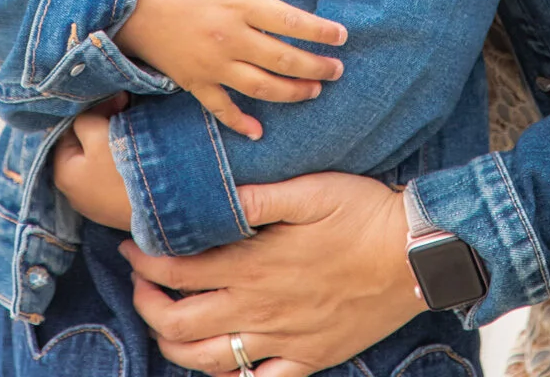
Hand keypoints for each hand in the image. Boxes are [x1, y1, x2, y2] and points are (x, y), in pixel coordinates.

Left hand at [53, 100, 133, 228]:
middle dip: (101, 127)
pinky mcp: (110, 208)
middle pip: (83, 146)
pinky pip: (108, 177)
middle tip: (125, 114)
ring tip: (131, 134)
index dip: (92, 111)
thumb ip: (88, 117)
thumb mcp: (98, 135)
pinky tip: (133, 157)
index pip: (70, 129)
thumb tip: (98, 106)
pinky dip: (118, 164)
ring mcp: (92, 203)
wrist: (154, 210)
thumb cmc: (119, 172)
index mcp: (61, 172)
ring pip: (97, 161)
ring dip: (111, 145)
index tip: (116, 103)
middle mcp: (71, 192)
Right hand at [117, 0, 347, 139]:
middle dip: (315, 66)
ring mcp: (212, 64)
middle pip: (282, 58)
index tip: (342, 37)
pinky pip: (221, 108)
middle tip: (338, 70)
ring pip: (261, 87)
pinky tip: (258, 131)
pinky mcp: (194, 82)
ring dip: (292, 93)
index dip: (319, 31)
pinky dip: (240, 123)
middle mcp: (229, 38)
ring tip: (314, 92)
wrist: (122, 5)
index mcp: (236, 3)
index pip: (290, 20)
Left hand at [125, 172, 420, 376]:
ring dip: (175, 345)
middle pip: (181, 325)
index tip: (132, 245)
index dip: (146, 262)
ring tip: (166, 322)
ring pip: (209, 362)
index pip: (179, 272)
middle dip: (148, 306)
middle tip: (139, 283)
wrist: (416, 256)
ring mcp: (284, 340)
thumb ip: (257, 197)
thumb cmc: (365, 213)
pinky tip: (222, 364)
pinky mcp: (309, 358)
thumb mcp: (310, 190)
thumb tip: (212, 195)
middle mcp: (262, 309)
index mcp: (256, 265)